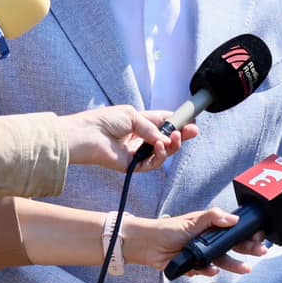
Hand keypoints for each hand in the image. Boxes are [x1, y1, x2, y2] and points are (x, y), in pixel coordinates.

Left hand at [62, 105, 195, 168]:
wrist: (87, 136)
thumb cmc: (104, 121)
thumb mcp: (132, 116)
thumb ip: (152, 128)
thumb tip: (166, 139)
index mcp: (139, 123)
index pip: (163, 123)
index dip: (176, 122)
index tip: (189, 120)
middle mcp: (140, 138)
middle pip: (167, 139)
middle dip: (181, 135)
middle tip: (193, 131)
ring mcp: (137, 153)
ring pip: (163, 152)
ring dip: (173, 145)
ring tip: (175, 138)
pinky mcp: (133, 166)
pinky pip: (153, 163)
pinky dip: (160, 155)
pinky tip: (160, 146)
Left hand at [126, 209, 266, 275]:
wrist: (146, 245)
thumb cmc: (167, 229)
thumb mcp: (192, 220)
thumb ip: (213, 217)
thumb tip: (233, 218)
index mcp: (210, 228)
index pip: (233, 230)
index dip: (246, 234)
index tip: (258, 236)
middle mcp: (208, 241)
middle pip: (232, 247)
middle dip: (247, 250)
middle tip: (261, 252)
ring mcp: (201, 255)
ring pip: (222, 261)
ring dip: (234, 264)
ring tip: (245, 268)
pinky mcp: (193, 267)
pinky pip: (205, 270)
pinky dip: (210, 271)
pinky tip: (214, 271)